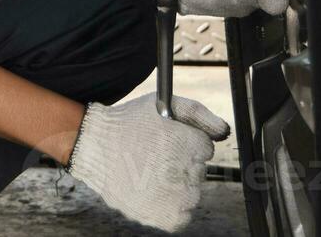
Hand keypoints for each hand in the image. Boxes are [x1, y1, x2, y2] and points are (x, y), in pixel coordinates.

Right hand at [66, 93, 229, 231]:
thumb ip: (201, 115)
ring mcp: (180, 197)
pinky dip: (170, 207)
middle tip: (153, 156)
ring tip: (149, 174)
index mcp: (193, 144)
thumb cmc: (129, 124)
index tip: (164, 141)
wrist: (95, 147)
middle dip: (181, 164)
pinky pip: (182, 216)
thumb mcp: (166, 104)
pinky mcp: (168, 216)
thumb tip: (224, 131)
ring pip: (192, 194)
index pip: (205, 148)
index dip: (184, 143)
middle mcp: (189, 171)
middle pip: (199, 171)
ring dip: (177, 186)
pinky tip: (151, 191)